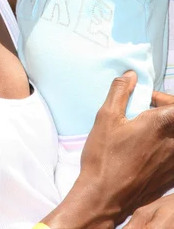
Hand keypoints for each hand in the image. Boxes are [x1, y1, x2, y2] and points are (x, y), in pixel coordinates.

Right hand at [41, 72, 173, 228]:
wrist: (105, 197)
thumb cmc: (105, 157)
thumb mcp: (106, 116)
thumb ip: (120, 91)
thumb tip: (130, 75)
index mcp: (162, 124)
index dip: (163, 98)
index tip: (146, 100)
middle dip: (162, 112)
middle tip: (142, 114)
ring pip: (173, 137)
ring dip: (163, 130)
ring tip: (142, 133)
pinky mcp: (171, 177)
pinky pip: (171, 154)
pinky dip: (162, 147)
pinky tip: (143, 152)